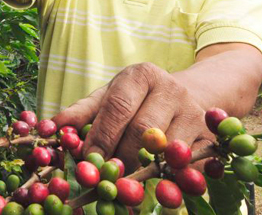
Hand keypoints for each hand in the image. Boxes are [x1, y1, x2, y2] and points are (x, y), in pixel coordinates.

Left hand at [52, 62, 212, 170]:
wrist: (191, 93)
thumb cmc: (139, 99)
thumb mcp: (109, 97)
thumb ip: (81, 112)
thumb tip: (51, 128)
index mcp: (141, 75)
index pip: (118, 107)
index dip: (101, 136)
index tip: (87, 160)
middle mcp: (171, 89)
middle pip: (142, 130)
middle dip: (120, 157)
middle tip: (104, 176)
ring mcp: (194, 112)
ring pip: (167, 149)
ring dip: (145, 170)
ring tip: (126, 182)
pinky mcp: (210, 137)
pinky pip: (191, 165)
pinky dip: (173, 179)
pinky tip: (157, 185)